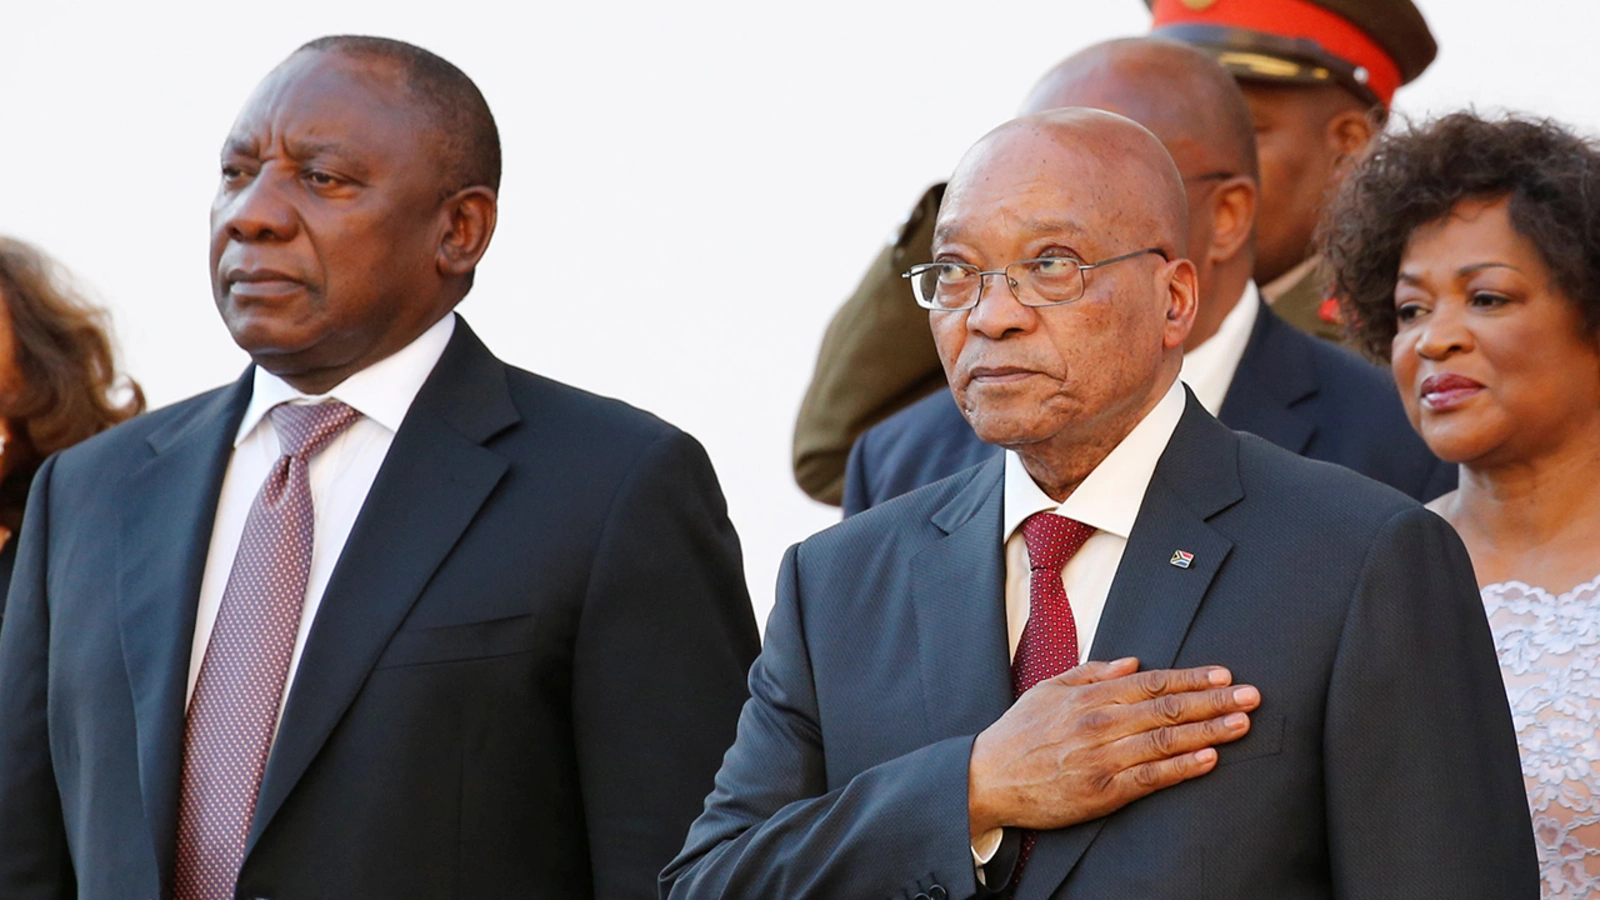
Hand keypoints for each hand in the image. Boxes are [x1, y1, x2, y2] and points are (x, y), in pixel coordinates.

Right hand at [967, 658, 1258, 837]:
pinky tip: (1209, 759)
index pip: (1153, 683)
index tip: (1224, 674)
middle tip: (1251, 695)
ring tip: (1242, 722)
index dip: (1192, 678)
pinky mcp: (1104, 791)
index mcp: (1091, 697)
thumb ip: (1092, 672)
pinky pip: (1152, 777)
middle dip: (1214, 700)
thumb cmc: (1018, 733)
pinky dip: (1182, 767)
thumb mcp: (1048, 689)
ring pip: (1166, 740)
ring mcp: (1104, 758)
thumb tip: (1132, 661)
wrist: (987, 778)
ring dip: (1209, 730)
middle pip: (1168, 708)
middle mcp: (1102, 723)